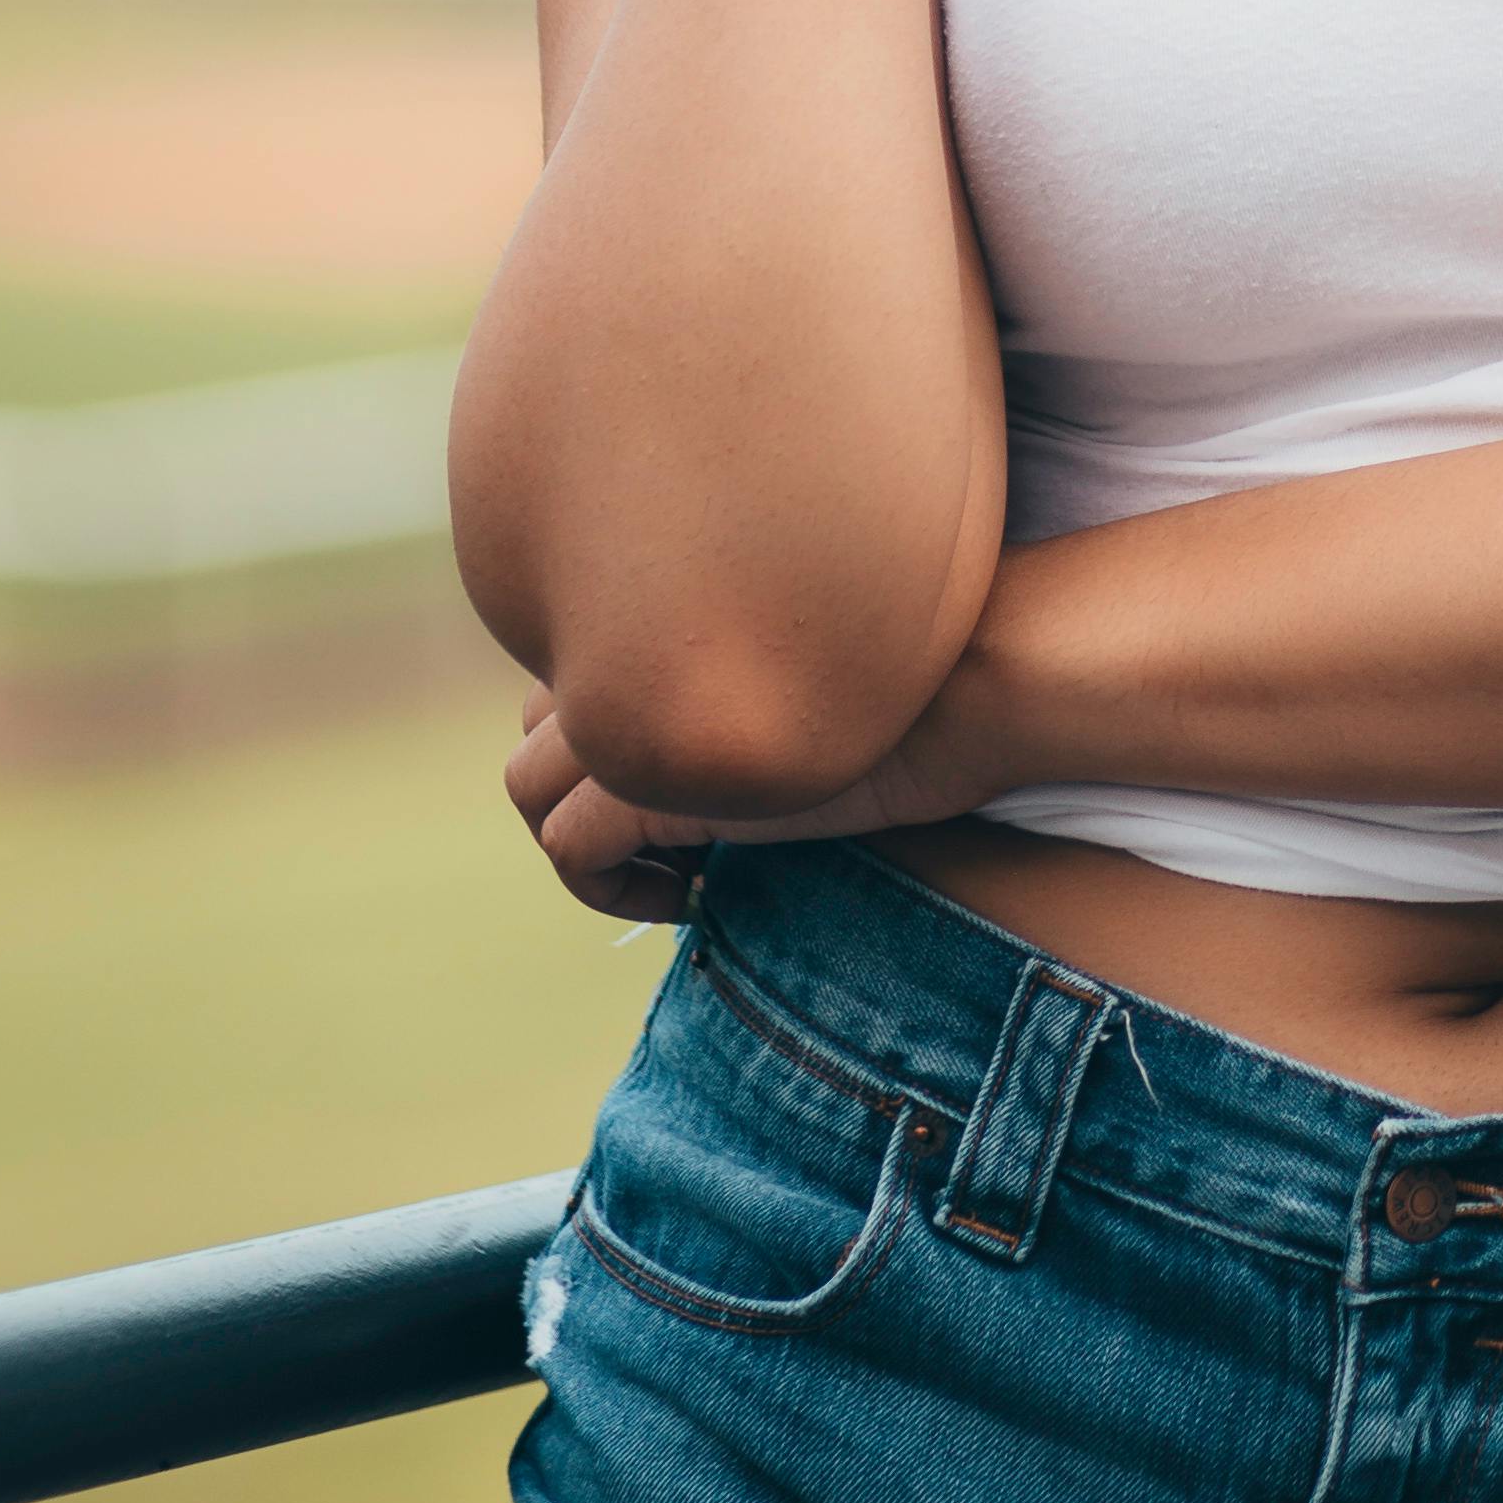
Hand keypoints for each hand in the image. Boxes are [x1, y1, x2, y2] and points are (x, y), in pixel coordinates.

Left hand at [503, 654, 1033, 922]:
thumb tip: (717, 742)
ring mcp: (634, 714)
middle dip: (585, 787)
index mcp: (670, 604)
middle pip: (534, 722)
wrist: (977, 677)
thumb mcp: (814, 668)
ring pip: (526, 788)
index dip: (621, 737)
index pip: (578, 666)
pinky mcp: (649, 783)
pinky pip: (567, 849)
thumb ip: (742, 669)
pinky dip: (607, 888)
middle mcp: (635, 650)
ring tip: (672, 871)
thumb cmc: (929, 670)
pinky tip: (690, 897)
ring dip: (581, 840)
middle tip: (674, 836)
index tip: (693, 789)